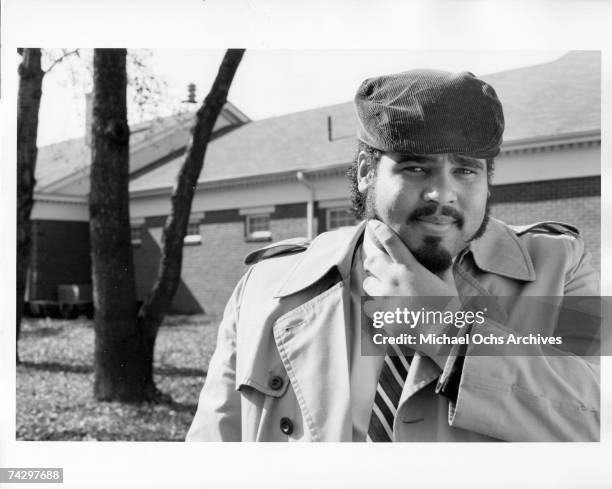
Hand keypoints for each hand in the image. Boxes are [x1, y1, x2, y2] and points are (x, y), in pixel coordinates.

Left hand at [361, 220, 460, 366]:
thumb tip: (443, 256)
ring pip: (368, 284)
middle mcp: (393, 280)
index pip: (390, 242)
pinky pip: (371, 306)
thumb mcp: (447, 283)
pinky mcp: (381, 316)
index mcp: (409, 268)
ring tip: (386, 292)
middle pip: (371, 261)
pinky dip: (377, 306)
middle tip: (381, 269)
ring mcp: (385, 298)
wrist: (444, 337)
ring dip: (374, 285)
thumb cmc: (449, 309)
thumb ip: (441, 267)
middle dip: (374, 263)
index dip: (378, 230)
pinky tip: (390, 310)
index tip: (372, 224)